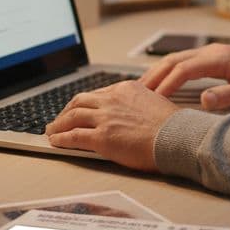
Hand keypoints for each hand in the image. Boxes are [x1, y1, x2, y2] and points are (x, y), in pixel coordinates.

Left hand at [44, 81, 178, 170]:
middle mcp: (112, 99)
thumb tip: (130, 112)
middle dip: (66, 111)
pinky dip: (61, 138)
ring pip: (72, 116)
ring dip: (58, 124)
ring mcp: (106, 117)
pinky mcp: (102, 137)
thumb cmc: (172, 126)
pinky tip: (56, 141)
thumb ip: (137, 103)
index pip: (97, 93)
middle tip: (59, 119)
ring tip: (52, 131)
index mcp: (125, 88)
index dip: (83, 103)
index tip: (78, 110)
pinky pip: (73, 136)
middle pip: (79, 101)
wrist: (177, 137)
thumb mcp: (154, 101)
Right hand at [140, 44, 229, 110]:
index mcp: (219, 58)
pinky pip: (184, 62)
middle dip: (153, 76)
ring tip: (141, 90)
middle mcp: (211, 51)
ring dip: (158, 72)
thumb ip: (228, 95)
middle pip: (173, 60)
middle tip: (135, 94)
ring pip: (176, 59)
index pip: (183, 69)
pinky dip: (168, 71)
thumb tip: (203, 102)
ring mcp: (211, 52)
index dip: (166, 84)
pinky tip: (161, 83)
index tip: (153, 100)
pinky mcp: (212, 58)